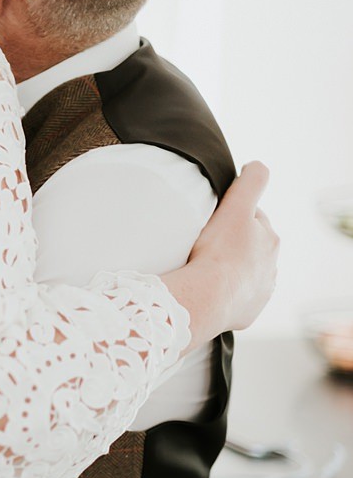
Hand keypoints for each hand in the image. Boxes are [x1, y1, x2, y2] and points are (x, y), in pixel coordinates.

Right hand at [191, 162, 278, 329]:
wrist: (208, 297)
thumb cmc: (219, 251)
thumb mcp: (236, 205)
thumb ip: (251, 180)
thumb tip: (257, 165)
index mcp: (270, 239)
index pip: (253, 219)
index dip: (233, 216)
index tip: (215, 221)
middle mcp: (271, 267)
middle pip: (249, 248)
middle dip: (232, 245)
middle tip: (206, 245)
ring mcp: (260, 292)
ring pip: (244, 274)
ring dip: (229, 270)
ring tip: (206, 269)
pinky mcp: (246, 313)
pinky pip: (235, 300)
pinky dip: (225, 294)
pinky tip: (210, 291)